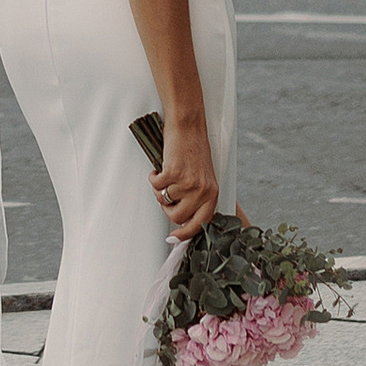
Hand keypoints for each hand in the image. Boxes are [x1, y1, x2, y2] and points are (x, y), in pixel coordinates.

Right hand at [150, 113, 218, 241]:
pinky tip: (159, 169)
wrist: (188, 127)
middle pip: (177, 217)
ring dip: (160, 190)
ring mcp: (188, 183)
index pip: (200, 224)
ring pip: (164, 201)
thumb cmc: (194, 151)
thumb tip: (182, 220)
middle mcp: (202, 191)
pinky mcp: (173, 173)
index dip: (185, 234)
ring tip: (165, 177)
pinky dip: (153, 178)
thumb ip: (197, 198)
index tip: (173, 238)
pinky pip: (156, 186)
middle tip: (166, 194)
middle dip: (167, 208)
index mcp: (212, 194)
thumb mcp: (203, 178)